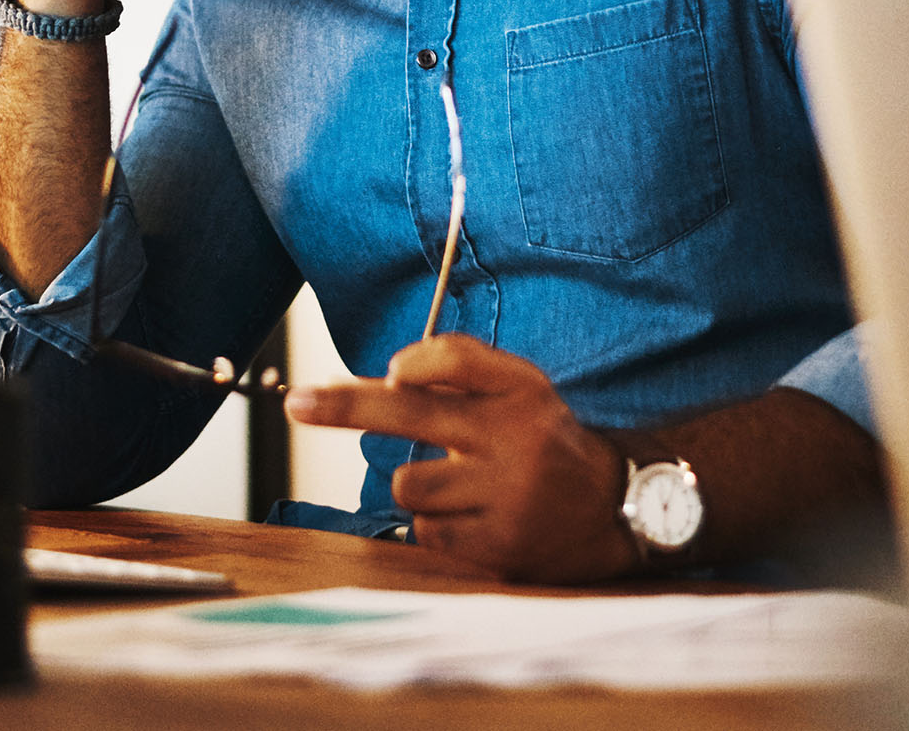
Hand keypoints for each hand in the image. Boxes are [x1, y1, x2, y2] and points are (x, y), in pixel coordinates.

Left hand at [285, 334, 636, 582]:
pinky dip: (435, 524)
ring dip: (416, 484)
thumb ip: (460, 365)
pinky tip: (472, 516)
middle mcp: (513, 438)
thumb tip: (390, 372)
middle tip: (296, 402)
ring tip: (458, 484)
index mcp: (518, 390)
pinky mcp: (499, 549)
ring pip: (410, 484)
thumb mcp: (518, 384)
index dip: (421, 363)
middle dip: (344, 407)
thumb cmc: (540, 434)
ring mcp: (506, 497)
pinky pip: (427, 532)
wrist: (612, 507)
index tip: (390, 370)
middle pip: (411, 413)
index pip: (459, 360)